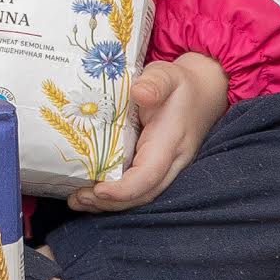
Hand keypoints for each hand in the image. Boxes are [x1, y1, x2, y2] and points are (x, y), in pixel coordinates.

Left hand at [67, 54, 226, 213]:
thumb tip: (139, 92)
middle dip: (110, 202)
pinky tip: (90, 193)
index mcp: (170, 142)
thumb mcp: (167, 76)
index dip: (123, 188)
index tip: (98, 189)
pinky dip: (114, 195)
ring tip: (77, 201)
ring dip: (108, 204)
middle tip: (77, 199)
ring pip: (139, 195)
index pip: (149, 175)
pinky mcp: (156, 168)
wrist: (202, 94)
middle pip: (142, 194)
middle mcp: (171, 162)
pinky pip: (137, 188)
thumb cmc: (179, 85)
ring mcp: (165, 168)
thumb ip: (155, 83)